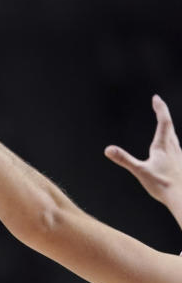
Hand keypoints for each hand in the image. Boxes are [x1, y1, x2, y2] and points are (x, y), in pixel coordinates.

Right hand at [105, 95, 181, 228]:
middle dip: (163, 114)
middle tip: (158, 105)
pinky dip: (171, 140)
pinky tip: (171, 147)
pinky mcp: (180, 163)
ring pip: (174, 136)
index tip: (156, 98)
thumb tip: (108, 149)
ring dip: (168, 127)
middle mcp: (173, 148)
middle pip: (169, 126)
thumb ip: (124, 159)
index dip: (160, 108)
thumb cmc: (162, 185)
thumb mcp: (140, 171)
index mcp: (163, 146)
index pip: (163, 121)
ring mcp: (178, 155)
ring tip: (164, 123)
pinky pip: (176, 147)